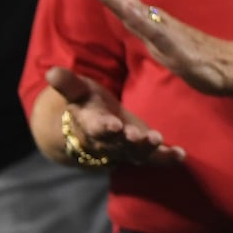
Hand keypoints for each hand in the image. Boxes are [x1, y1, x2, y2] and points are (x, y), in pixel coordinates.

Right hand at [45, 65, 184, 166]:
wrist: (92, 127)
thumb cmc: (87, 103)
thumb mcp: (77, 91)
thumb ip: (67, 83)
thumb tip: (51, 73)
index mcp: (91, 124)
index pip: (97, 128)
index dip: (104, 127)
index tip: (113, 124)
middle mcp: (108, 142)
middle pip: (119, 144)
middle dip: (129, 141)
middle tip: (139, 136)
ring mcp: (125, 150)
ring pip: (136, 154)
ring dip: (148, 149)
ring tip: (159, 140)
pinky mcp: (140, 151)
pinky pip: (154, 159)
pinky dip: (167, 159)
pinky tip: (181, 155)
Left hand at [62, 0, 232, 98]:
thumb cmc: (210, 61)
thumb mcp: (174, 51)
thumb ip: (159, 38)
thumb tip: (146, 27)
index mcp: (154, 24)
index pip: (121, 2)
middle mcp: (157, 22)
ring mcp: (165, 31)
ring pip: (129, 9)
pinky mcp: (174, 45)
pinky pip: (151, 29)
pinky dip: (134, 16)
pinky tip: (120, 7)